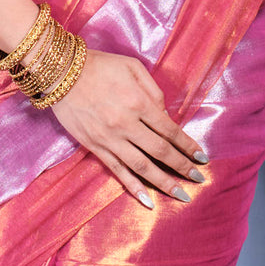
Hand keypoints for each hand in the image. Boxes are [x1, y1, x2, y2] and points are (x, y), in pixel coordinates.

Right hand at [51, 48, 207, 207]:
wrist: (62, 72)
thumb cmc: (101, 65)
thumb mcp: (133, 67)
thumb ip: (153, 91)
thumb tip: (166, 117)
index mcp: (139, 102)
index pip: (170, 130)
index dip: (188, 146)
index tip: (202, 158)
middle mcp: (127, 124)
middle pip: (160, 151)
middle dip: (182, 167)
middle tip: (199, 179)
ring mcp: (110, 138)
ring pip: (142, 166)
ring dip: (164, 183)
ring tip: (181, 194)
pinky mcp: (95, 147)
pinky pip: (117, 171)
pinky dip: (133, 187)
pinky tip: (147, 200)